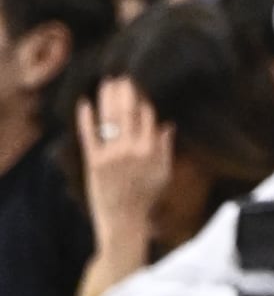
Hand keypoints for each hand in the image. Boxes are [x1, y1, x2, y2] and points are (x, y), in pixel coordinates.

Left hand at [77, 79, 172, 261]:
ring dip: (108, 98)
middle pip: (128, 112)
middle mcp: (132, 150)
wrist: (123, 222)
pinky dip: (85, 118)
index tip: (140, 82)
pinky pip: (89, 135)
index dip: (144, 96)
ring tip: (107, 81)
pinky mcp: (94, 162)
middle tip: (123, 74)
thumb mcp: (163, 175)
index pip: (148, 116)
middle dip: (126, 90)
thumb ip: (165, 149)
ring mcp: (111, 155)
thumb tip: (168, 124)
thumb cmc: (146, 199)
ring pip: (110, 119)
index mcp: (151, 151)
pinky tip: (83, 103)